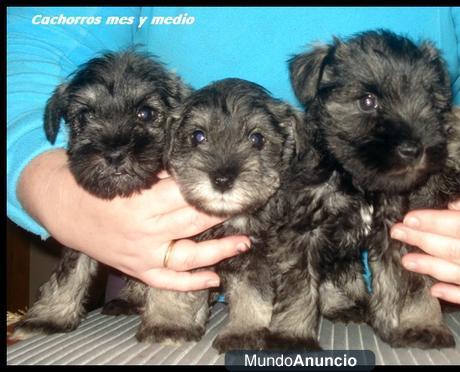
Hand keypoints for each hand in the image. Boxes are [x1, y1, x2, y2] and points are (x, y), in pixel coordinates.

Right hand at [18, 149, 250, 290]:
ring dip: (219, 250)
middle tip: (245, 208)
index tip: (233, 187)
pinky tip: (215, 278)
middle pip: (194, 222)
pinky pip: (168, 281)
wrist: (64, 207)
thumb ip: (163, 175)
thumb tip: (196, 172)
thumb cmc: (98, 185)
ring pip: (189, 255)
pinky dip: (191, 282)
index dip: (211, 191)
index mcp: (144, 201)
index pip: (188, 196)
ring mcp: (143, 253)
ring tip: (244, 243)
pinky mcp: (137, 268)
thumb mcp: (130, 173)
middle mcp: (146, 230)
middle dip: (222, 214)